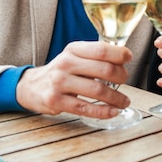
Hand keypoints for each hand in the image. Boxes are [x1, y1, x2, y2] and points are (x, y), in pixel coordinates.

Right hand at [15, 41, 132, 118]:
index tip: (129, 58)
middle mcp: (65, 64)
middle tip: (125, 81)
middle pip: (104, 69)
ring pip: (97, 90)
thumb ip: (95, 56)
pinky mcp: (56, 101)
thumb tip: (124, 57)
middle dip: (121, 77)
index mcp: (73, 49)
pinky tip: (112, 112)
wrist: (32, 86)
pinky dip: (103, 112)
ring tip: (123, 102)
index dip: (119, 54)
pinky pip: (85, 108)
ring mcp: (60, 83)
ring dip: (116, 98)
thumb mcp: (74, 56)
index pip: (101, 49)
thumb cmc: (61, 71)